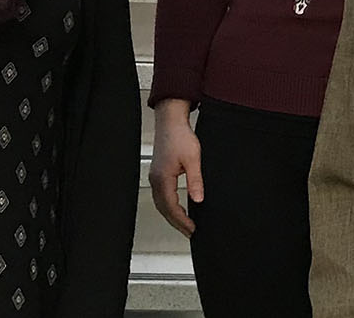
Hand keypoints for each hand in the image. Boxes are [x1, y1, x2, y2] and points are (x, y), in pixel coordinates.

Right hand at [148, 100, 202, 236]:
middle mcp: (156, 179)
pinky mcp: (158, 172)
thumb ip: (195, 181)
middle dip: (176, 223)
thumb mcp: (193, 159)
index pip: (171, 208)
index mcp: (163, 178)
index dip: (182, 221)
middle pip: (163, 209)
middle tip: (189, 232)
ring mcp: (155, 176)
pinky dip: (168, 205)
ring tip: (184, 224)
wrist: (170, 120)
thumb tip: (198, 199)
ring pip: (161, 203)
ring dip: (172, 215)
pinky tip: (177, 206)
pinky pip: (161, 195)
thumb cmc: (179, 136)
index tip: (192, 230)